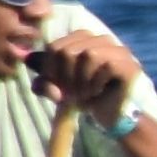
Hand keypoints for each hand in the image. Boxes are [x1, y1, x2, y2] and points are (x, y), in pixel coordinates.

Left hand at [23, 18, 140, 119]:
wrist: (111, 116)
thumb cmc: (85, 97)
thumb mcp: (59, 88)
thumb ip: (44, 76)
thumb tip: (26, 58)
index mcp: (83, 39)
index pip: (55, 47)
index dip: (51, 71)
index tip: (59, 88)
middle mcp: (102, 40)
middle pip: (68, 51)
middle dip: (65, 77)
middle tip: (72, 94)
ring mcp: (119, 51)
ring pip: (88, 55)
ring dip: (82, 81)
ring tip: (85, 94)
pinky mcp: (129, 65)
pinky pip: (106, 66)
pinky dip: (97, 82)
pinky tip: (99, 92)